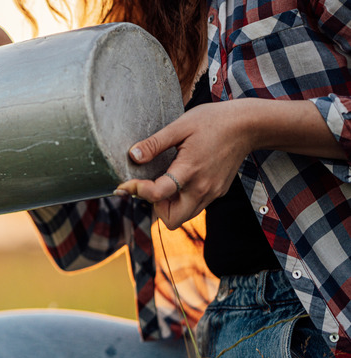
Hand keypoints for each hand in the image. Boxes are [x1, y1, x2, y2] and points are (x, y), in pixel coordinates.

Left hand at [115, 101, 253, 229]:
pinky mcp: (217, 191)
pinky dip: (182, 199)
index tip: (125, 185)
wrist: (248, 126)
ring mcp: (212, 192)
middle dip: (156, 207)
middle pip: (172, 219)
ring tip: (165, 181)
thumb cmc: (213, 121)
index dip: (136, 191)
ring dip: (169, 205)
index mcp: (189, 170)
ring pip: (184, 215)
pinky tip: (180, 179)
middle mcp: (202, 188)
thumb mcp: (180, 126)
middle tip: (151, 186)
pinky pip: (195, 206)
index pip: (158, 194)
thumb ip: (155, 143)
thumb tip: (133, 155)